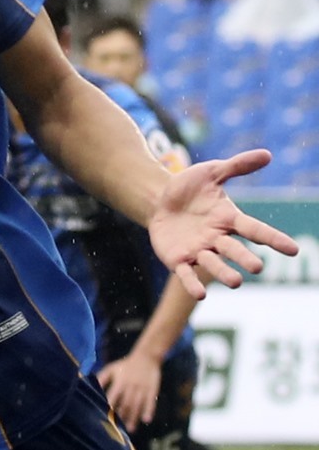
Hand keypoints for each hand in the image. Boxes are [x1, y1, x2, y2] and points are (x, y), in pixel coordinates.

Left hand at [97, 351, 160, 430]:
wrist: (146, 357)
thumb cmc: (125, 365)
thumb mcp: (112, 369)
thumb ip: (102, 378)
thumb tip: (90, 386)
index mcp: (120, 381)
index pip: (114, 395)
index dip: (110, 405)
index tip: (106, 416)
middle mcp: (131, 385)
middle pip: (126, 403)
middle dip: (122, 416)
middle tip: (118, 429)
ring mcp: (142, 388)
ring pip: (138, 405)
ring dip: (134, 417)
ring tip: (130, 429)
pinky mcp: (152, 390)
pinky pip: (151, 402)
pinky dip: (149, 411)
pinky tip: (146, 420)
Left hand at [149, 149, 298, 298]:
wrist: (157, 200)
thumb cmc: (189, 188)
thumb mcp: (211, 172)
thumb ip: (237, 166)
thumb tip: (267, 154)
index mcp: (228, 218)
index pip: (254, 229)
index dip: (272, 239)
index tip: (292, 250)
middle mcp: (217, 238)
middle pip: (234, 249)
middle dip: (245, 258)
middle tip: (257, 267)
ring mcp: (198, 250)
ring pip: (214, 264)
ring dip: (224, 273)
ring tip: (236, 282)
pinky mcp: (178, 259)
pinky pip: (186, 274)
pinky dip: (192, 284)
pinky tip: (200, 295)